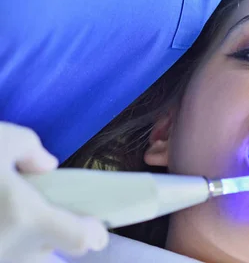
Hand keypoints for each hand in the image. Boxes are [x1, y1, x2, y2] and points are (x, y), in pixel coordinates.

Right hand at [0, 122, 107, 262]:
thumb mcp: (0, 139)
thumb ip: (29, 149)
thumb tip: (48, 165)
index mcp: (26, 216)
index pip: (80, 241)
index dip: (92, 234)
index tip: (97, 228)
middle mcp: (10, 247)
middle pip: (50, 252)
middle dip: (54, 236)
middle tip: (44, 211)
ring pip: (24, 257)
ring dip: (26, 242)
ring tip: (12, 214)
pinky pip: (5, 255)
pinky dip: (5, 241)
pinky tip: (0, 222)